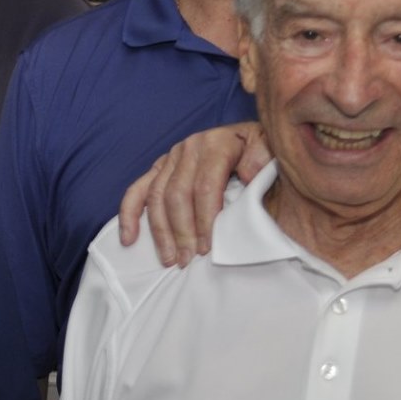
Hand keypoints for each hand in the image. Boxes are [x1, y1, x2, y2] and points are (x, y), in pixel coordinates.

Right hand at [118, 122, 268, 265]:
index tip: (207, 249)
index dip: (205, 220)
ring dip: (160, 231)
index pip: (206, 186)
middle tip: (187, 260)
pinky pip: (138, 190)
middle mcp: (190, 146)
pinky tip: (129, 239)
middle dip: (181, 231)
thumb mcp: (271, 152)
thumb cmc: (263, 153)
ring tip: (169, 259)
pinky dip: (129, 214)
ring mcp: (172, 156)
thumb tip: (248, 176)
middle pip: (177, 194)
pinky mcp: (160, 166)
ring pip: (156, 196)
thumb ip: (263, 162)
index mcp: (218, 142)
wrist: (252, 139)